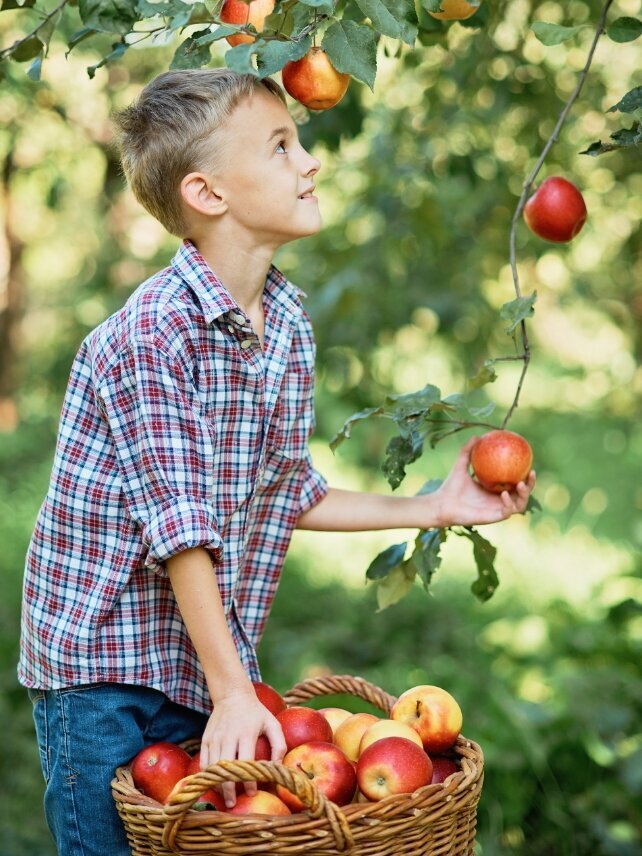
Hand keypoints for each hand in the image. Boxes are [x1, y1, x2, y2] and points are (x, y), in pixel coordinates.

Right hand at [198, 690, 286, 807]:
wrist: (232, 695)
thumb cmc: (256, 712)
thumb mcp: (272, 723)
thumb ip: (279, 745)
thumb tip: (277, 767)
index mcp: (246, 732)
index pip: (245, 762)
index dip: (248, 780)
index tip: (252, 792)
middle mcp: (228, 735)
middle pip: (225, 768)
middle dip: (228, 789)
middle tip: (233, 804)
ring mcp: (215, 737)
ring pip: (212, 768)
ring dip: (217, 785)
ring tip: (225, 797)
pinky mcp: (206, 739)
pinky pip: (204, 762)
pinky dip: (208, 776)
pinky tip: (215, 784)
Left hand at [433, 437, 535, 527]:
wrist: (442, 504)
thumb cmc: (451, 486)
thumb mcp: (461, 465)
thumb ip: (467, 451)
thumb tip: (476, 436)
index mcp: (495, 489)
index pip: (515, 482)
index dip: (525, 475)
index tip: (529, 463)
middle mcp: (499, 500)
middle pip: (523, 494)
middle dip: (531, 485)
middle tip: (531, 473)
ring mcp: (497, 510)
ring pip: (520, 505)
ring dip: (524, 495)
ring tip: (521, 484)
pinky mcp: (493, 518)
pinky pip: (507, 511)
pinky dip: (508, 503)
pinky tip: (504, 493)